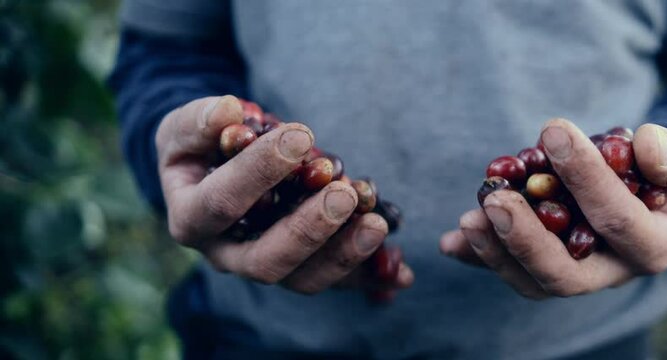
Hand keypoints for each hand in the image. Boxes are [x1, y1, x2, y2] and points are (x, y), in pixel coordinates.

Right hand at [156, 95, 412, 293]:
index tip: (299, 137)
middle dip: (308, 230)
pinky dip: (371, 278)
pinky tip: (403, 274)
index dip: (258, 173)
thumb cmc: (202, 145)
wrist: (217, 170)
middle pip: (266, 262)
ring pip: (305, 279)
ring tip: (378, 224)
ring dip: (344, 256)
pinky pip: (338, 283)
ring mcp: (267, 267)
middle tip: (343, 195)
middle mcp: (228, 255)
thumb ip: (201, 120)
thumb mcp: (188, 127)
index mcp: (192, 220)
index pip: (221, 205)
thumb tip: (231, 112)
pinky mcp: (304, 269)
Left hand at [440, 119, 666, 298]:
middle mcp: (612, 271)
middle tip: (497, 199)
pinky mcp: (545, 266)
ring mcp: (577, 274)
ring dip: (497, 251)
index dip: (586, 176)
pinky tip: (450, 240)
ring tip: (471, 216)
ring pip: (532, 281)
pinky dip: (479, 257)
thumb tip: (644, 147)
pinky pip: (510, 270)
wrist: (656, 190)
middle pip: (566, 275)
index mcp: (653, 247)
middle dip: (528, 239)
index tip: (554, 130)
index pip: (617, 219)